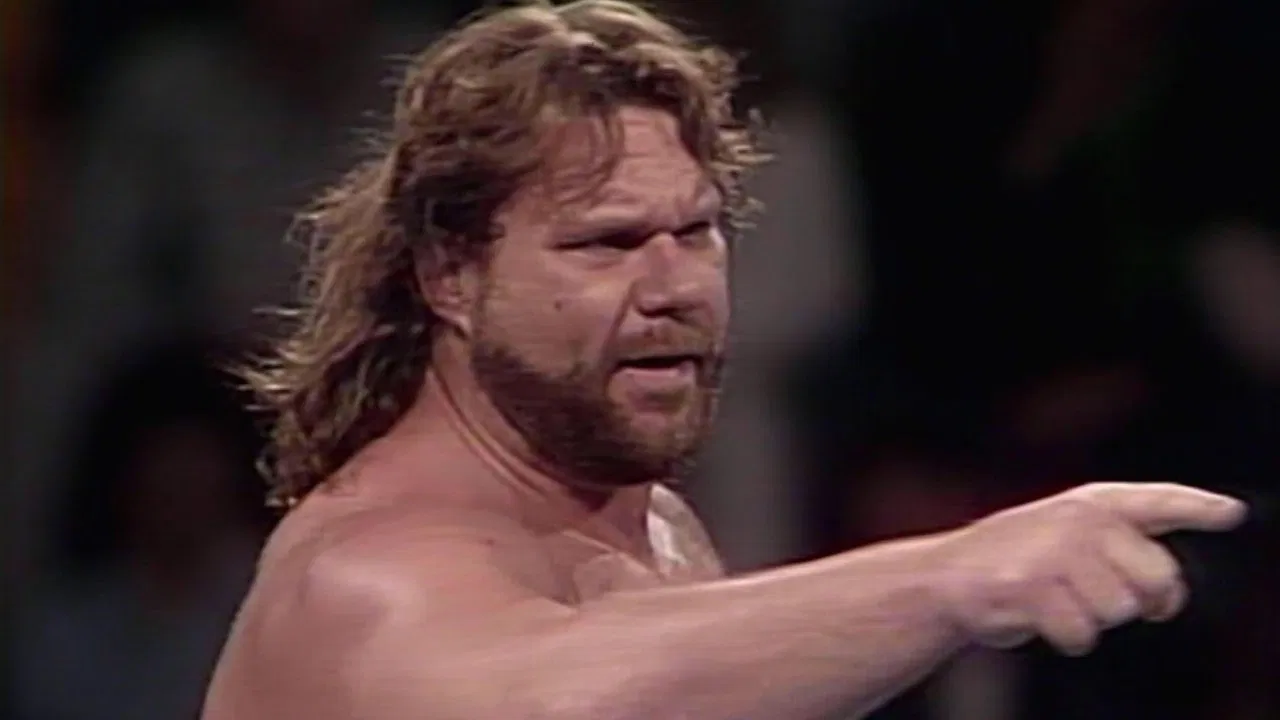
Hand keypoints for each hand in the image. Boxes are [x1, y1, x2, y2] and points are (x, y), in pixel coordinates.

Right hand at [926, 482, 1246, 655]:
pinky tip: (1038, 617)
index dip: (1197, 506)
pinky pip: (1083, 634)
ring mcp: (1055, 551)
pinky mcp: (1033, 587)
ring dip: (1092, 619)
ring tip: (1055, 601)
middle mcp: (1078, 520)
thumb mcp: (1064, 533)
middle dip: (1139, 600)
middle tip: (1100, 597)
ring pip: (1120, 611)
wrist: (944, 576)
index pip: (1156, 500)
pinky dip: (1065, 636)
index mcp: (1090, 503)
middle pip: (1158, 578)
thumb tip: (1170, 594)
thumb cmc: (1014, 561)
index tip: (1230, 512)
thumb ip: (1119, 545)